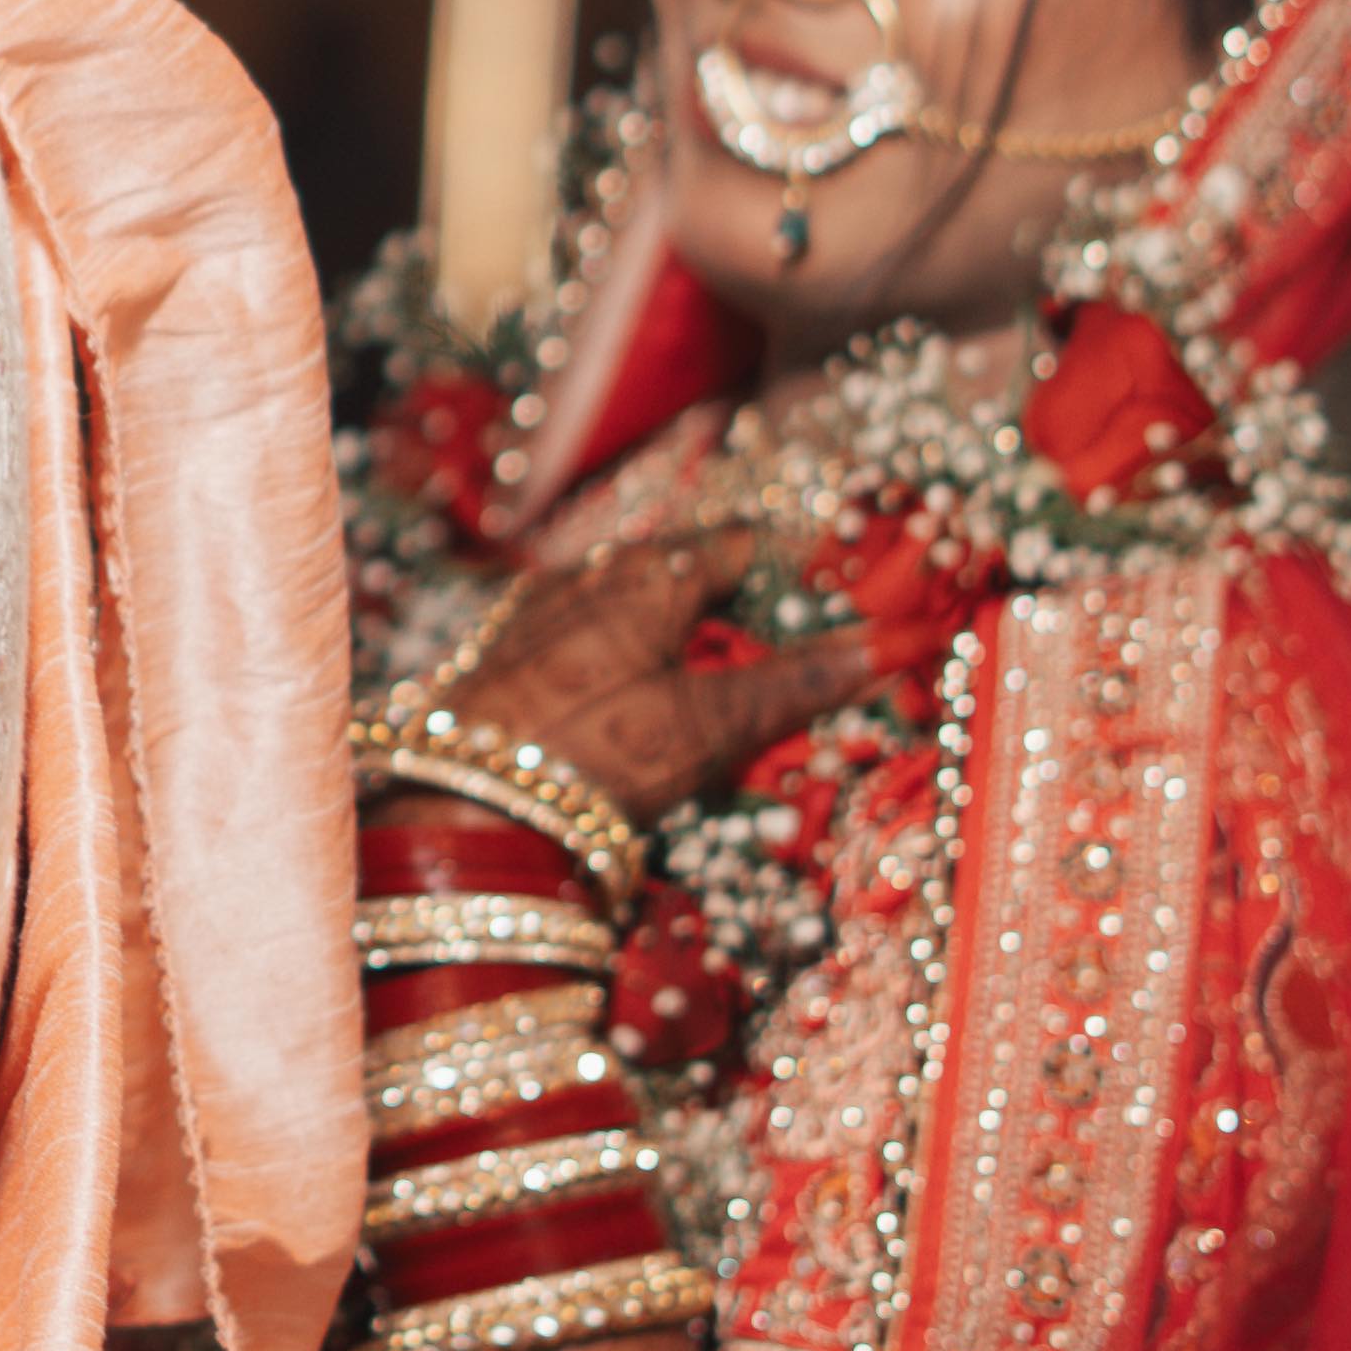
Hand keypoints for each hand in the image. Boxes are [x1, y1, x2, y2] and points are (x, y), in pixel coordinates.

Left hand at [425, 528, 865, 828]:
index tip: (829, 600)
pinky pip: (581, 641)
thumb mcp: (713, 722)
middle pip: (681, 572)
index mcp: (648, 574)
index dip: (791, 572)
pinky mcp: (501, 658)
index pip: (740, 545)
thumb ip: (798, 682)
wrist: (459, 806)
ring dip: (674, 635)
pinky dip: (622, 662)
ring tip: (706, 686)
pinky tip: (626, 707)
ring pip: (627, 605)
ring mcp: (537, 613)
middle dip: (732, 607)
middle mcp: (589, 575)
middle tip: (774, 653)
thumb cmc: (597, 754)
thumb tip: (891, 642)